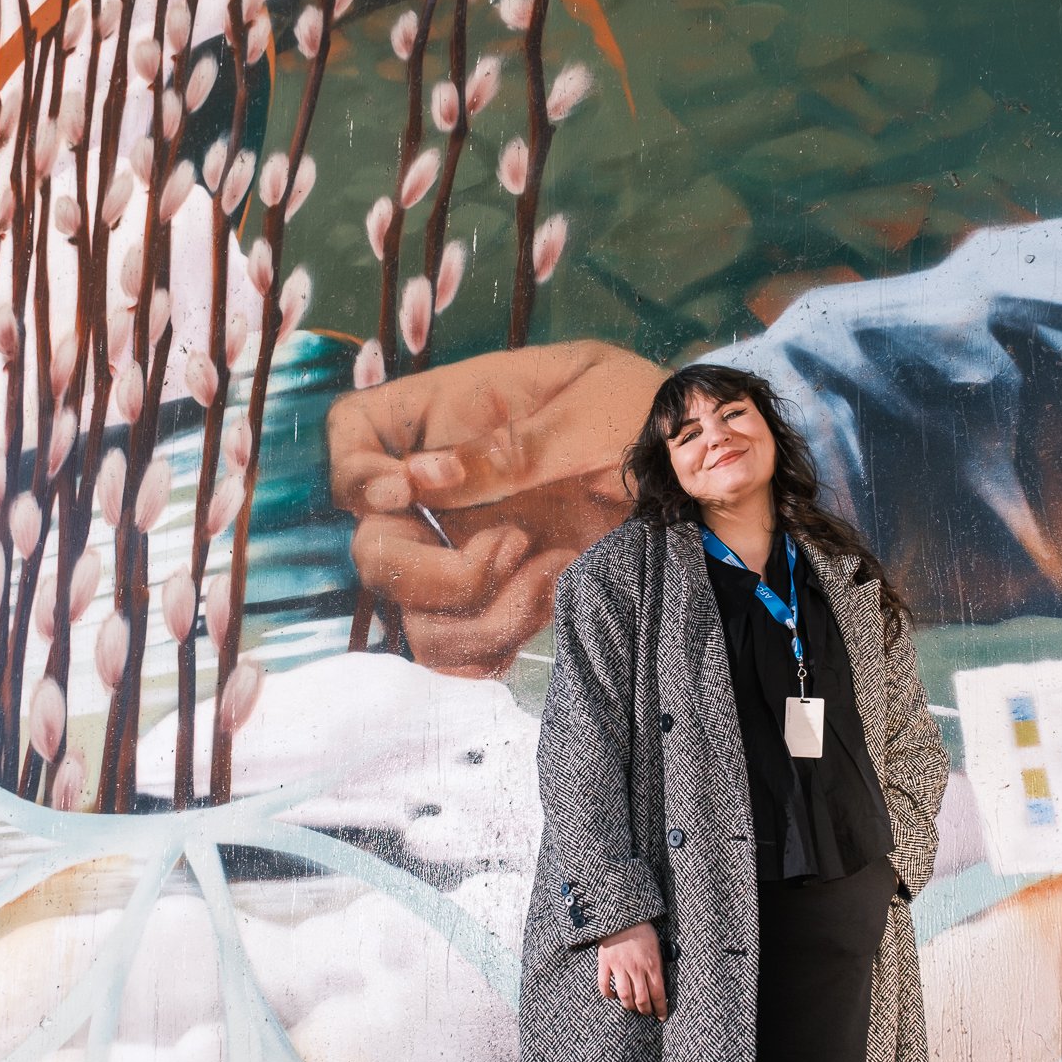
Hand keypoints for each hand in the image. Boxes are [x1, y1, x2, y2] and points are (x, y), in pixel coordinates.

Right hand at [327, 339, 667, 676]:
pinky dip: (493, 649)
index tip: (408, 490)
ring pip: (416, 619)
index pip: (353, 432)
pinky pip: (460, 651)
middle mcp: (447, 490)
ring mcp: (471, 548)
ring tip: (553, 577)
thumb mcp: (595, 410)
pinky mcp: (506, 598)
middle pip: (372, 550)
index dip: (355, 470)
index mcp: (453, 416)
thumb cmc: (654, 415)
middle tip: (513, 547)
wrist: (709, 477)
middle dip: (429, 574)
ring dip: (477, 619)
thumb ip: (516, 446)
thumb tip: (433, 474)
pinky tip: (551, 605)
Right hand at [596, 921, 667, 1020]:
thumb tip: (661, 984)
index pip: (659, 994)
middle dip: (646, 1010)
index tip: (662, 1016)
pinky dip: (608, 994)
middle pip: (642, 999)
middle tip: (647, 1013)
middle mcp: (637, 969)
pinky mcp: (605, 963)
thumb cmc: (642, 930)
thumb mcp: (657, 947)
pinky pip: (604, 985)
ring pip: (625, 996)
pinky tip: (612, 996)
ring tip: (632, 1008)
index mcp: (652, 965)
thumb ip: (658, 965)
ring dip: (629, 1006)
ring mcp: (620, 967)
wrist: (623, 915)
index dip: (660, 1009)